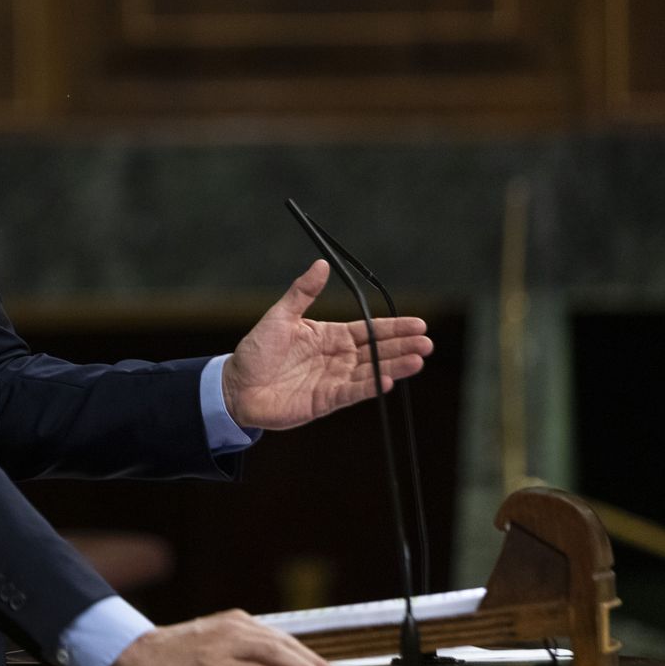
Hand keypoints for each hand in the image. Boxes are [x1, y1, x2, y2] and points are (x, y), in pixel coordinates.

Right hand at [108, 609, 342, 665]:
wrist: (137, 653)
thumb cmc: (174, 652)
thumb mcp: (213, 640)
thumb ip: (241, 647)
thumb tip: (276, 665)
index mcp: (236, 621)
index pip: (282, 638)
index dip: (309, 655)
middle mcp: (233, 628)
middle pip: (283, 644)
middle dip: (314, 663)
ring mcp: (222, 645)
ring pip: (273, 654)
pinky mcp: (211, 665)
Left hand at [223, 260, 430, 429]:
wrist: (236, 386)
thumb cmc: (256, 350)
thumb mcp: (280, 316)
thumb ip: (302, 293)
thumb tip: (321, 264)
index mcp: (330, 336)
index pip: (369, 329)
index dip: (394, 327)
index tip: (419, 323)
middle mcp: (337, 358)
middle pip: (377, 351)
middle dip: (403, 346)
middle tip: (428, 343)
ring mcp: (334, 380)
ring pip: (371, 372)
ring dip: (395, 366)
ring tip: (419, 360)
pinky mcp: (325, 401)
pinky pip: (352, 392)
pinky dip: (370, 386)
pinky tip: (389, 379)